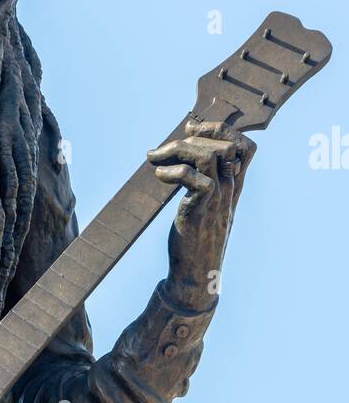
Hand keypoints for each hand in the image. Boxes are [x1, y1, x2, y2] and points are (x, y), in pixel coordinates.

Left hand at [147, 118, 255, 310]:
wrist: (195, 272)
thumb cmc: (197, 237)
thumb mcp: (207, 205)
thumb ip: (206, 181)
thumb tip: (187, 156)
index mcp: (233, 186)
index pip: (246, 147)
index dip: (222, 130)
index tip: (192, 131)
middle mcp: (229, 190)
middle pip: (226, 144)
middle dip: (194, 137)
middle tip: (163, 150)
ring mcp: (216, 201)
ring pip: (209, 156)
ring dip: (178, 150)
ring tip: (156, 159)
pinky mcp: (199, 212)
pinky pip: (194, 179)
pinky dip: (173, 172)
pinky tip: (159, 177)